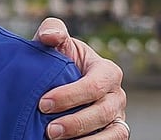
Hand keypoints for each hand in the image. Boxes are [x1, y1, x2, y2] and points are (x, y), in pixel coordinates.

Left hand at [33, 17, 128, 138]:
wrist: (60, 79)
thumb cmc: (59, 59)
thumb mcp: (56, 42)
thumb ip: (52, 30)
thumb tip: (50, 36)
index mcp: (107, 71)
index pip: (94, 85)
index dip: (70, 96)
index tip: (43, 103)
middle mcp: (117, 95)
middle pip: (103, 112)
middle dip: (76, 122)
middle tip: (50, 130)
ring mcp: (117, 116)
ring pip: (113, 133)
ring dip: (86, 139)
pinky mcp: (113, 132)